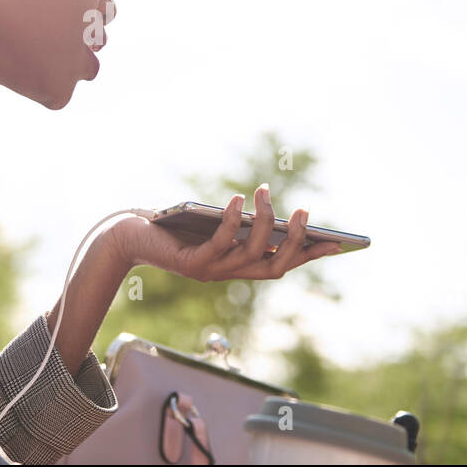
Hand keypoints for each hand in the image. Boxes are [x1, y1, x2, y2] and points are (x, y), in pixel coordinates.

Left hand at [114, 184, 342, 282]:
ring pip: (251, 252)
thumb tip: (270, 209)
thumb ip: (238, 224)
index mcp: (238, 267)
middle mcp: (229, 274)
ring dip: (263, 220)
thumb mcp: (212, 224)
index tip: (335, 243)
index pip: (282, 264)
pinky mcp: (192, 265)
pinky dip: (231, 221)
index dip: (308, 256)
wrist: (131, 239)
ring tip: (265, 192)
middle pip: (275, 265)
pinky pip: (219, 243)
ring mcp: (212, 272)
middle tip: (305, 211)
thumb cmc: (175, 227)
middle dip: (295, 240)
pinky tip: (236, 200)